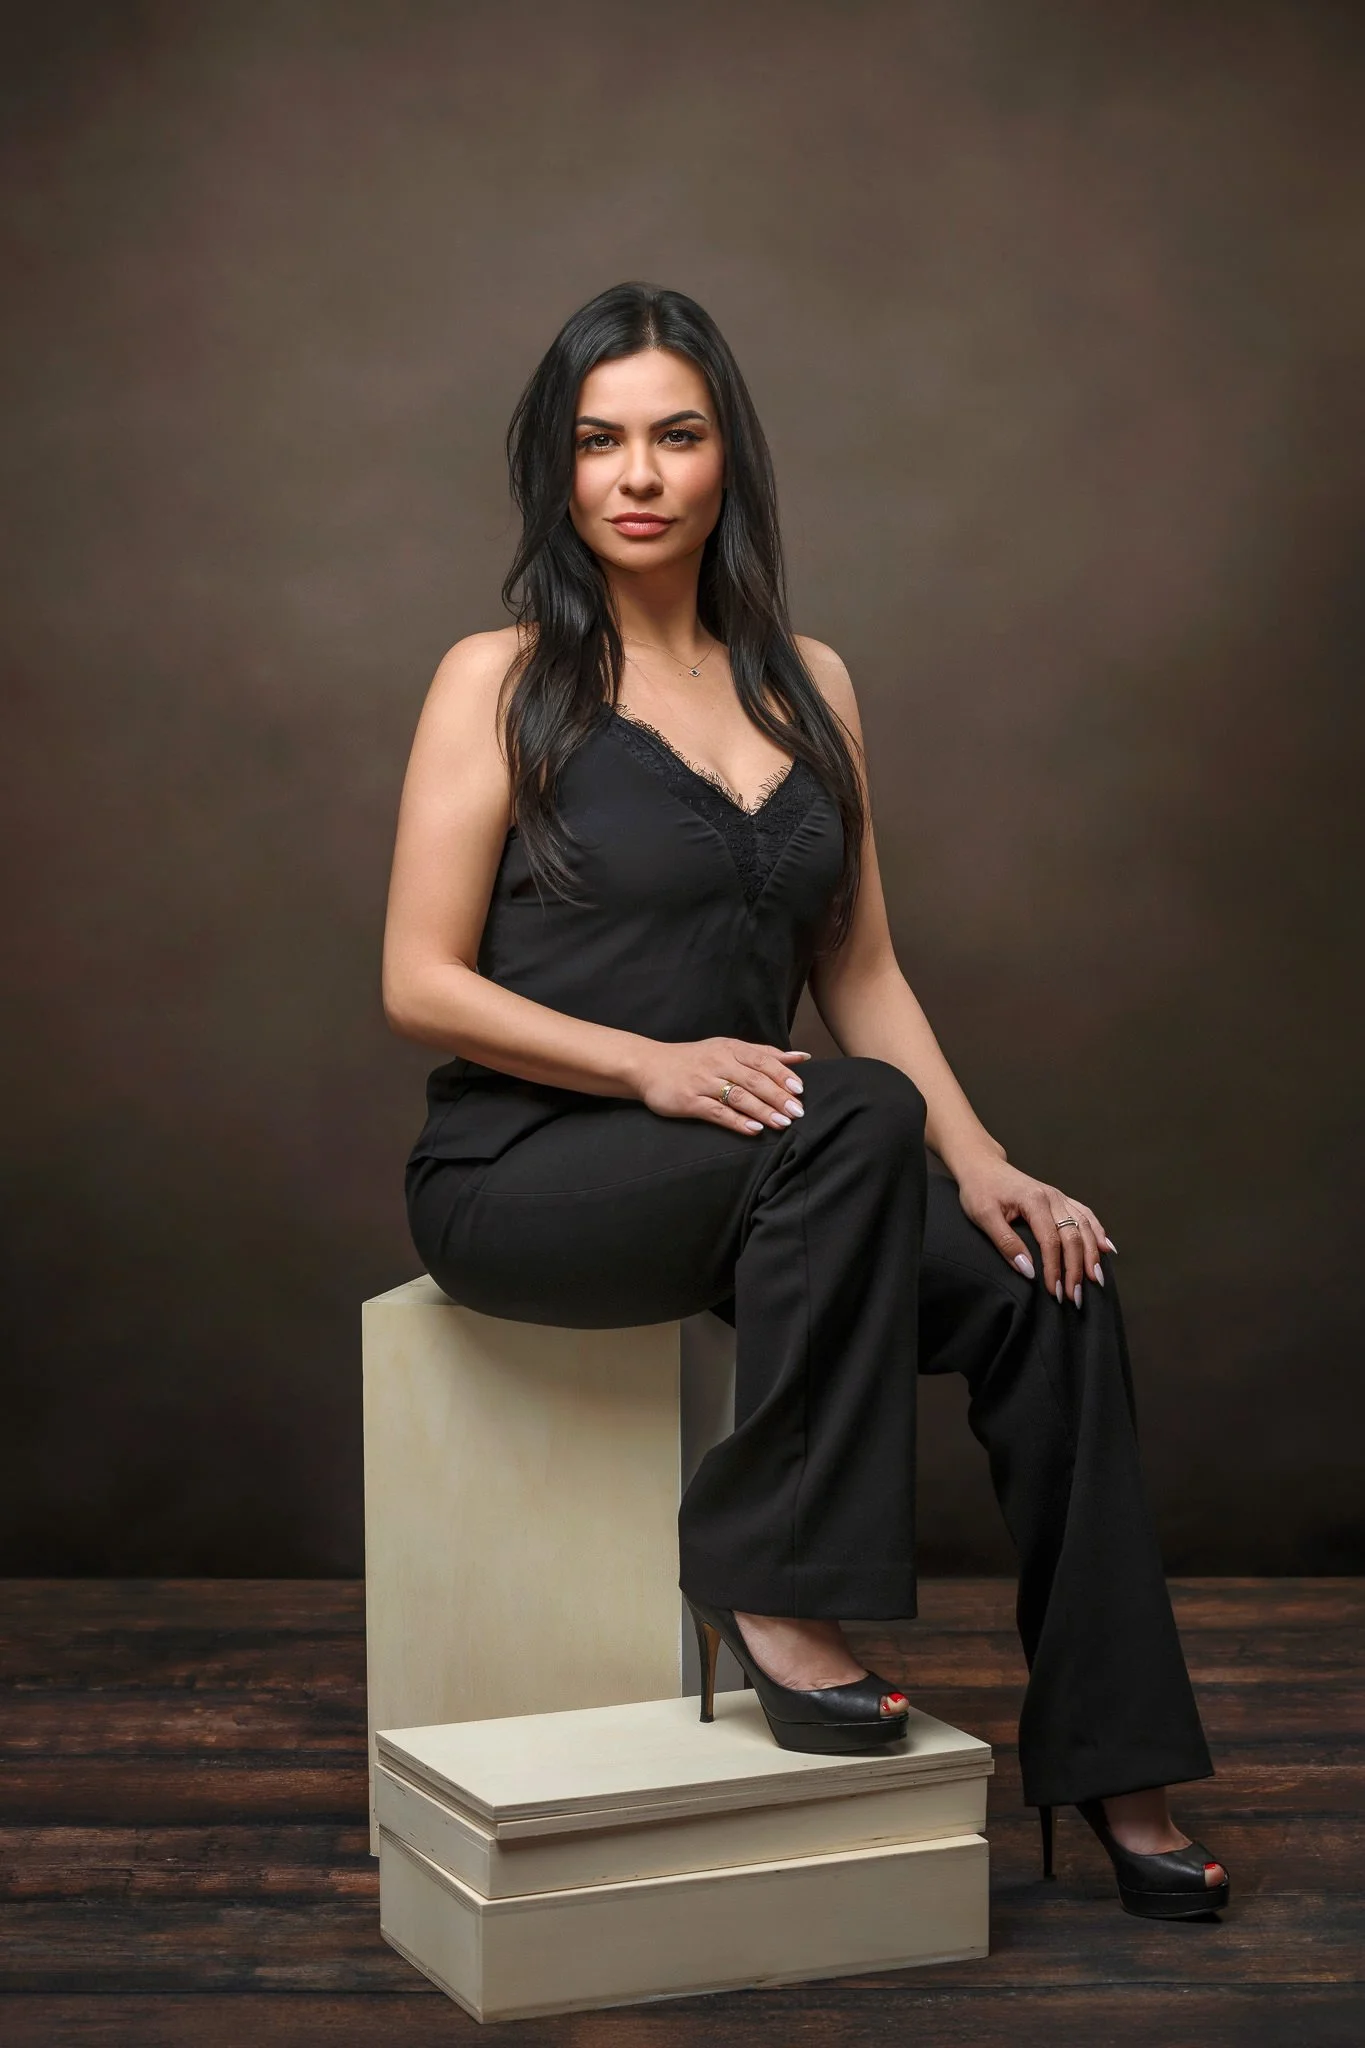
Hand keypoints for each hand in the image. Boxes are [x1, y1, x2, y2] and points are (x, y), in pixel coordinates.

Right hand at [635, 1037, 811, 1135]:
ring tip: (782, 1123)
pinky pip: (717, 1112)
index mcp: (730, 1049)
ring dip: (762, 1110)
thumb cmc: (695, 1059)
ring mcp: (703, 1082)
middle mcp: (718, 1062)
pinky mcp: (689, 1101)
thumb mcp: (727, 1049)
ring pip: (738, 1096)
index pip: (762, 1060)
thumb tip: (801, 1057)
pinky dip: (737, 1121)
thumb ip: (764, 1054)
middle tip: (798, 1111)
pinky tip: (753, 1129)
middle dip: (778, 1096)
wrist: (649, 1065)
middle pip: (754, 1079)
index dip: (782, 1074)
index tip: (800, 1090)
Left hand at [954, 1156, 1117, 1308]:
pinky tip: (1106, 1249)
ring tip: (1095, 1280)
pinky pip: (1085, 1215)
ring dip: (1092, 1256)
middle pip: (1073, 1237)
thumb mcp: (983, 1216)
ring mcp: (1059, 1197)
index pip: (1051, 1241)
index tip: (1055, 1292)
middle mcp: (1053, 1197)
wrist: (982, 1165)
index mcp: (1034, 1200)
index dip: (1055, 1269)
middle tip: (1075, 1297)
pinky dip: (1098, 1232)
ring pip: (1085, 1227)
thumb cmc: (979, 1190)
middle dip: (1076, 1270)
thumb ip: (1005, 1242)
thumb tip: (1028, 1271)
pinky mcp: (1061, 1199)